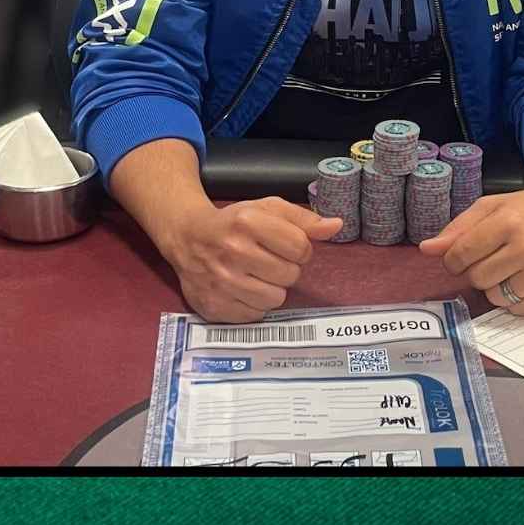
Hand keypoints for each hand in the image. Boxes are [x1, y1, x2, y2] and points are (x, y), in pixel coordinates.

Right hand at [156, 197, 342, 322]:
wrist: (186, 237)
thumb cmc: (232, 223)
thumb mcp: (266, 209)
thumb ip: (303, 218)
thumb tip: (336, 226)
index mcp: (247, 222)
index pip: (301, 247)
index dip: (297, 248)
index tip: (282, 245)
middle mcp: (232, 251)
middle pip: (290, 275)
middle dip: (283, 268)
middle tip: (265, 260)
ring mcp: (221, 282)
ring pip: (276, 299)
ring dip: (270, 288)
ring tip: (254, 275)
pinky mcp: (215, 306)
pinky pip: (256, 315)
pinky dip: (253, 304)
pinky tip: (241, 289)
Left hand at [418, 183, 523, 314]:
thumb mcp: (491, 207)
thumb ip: (457, 229)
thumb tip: (427, 249)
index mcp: (508, 223)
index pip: (461, 255)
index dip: (452, 259)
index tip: (458, 257)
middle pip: (477, 278)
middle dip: (475, 270)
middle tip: (491, 257)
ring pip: (495, 296)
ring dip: (495, 285)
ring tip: (509, 266)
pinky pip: (517, 309)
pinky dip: (513, 298)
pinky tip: (523, 278)